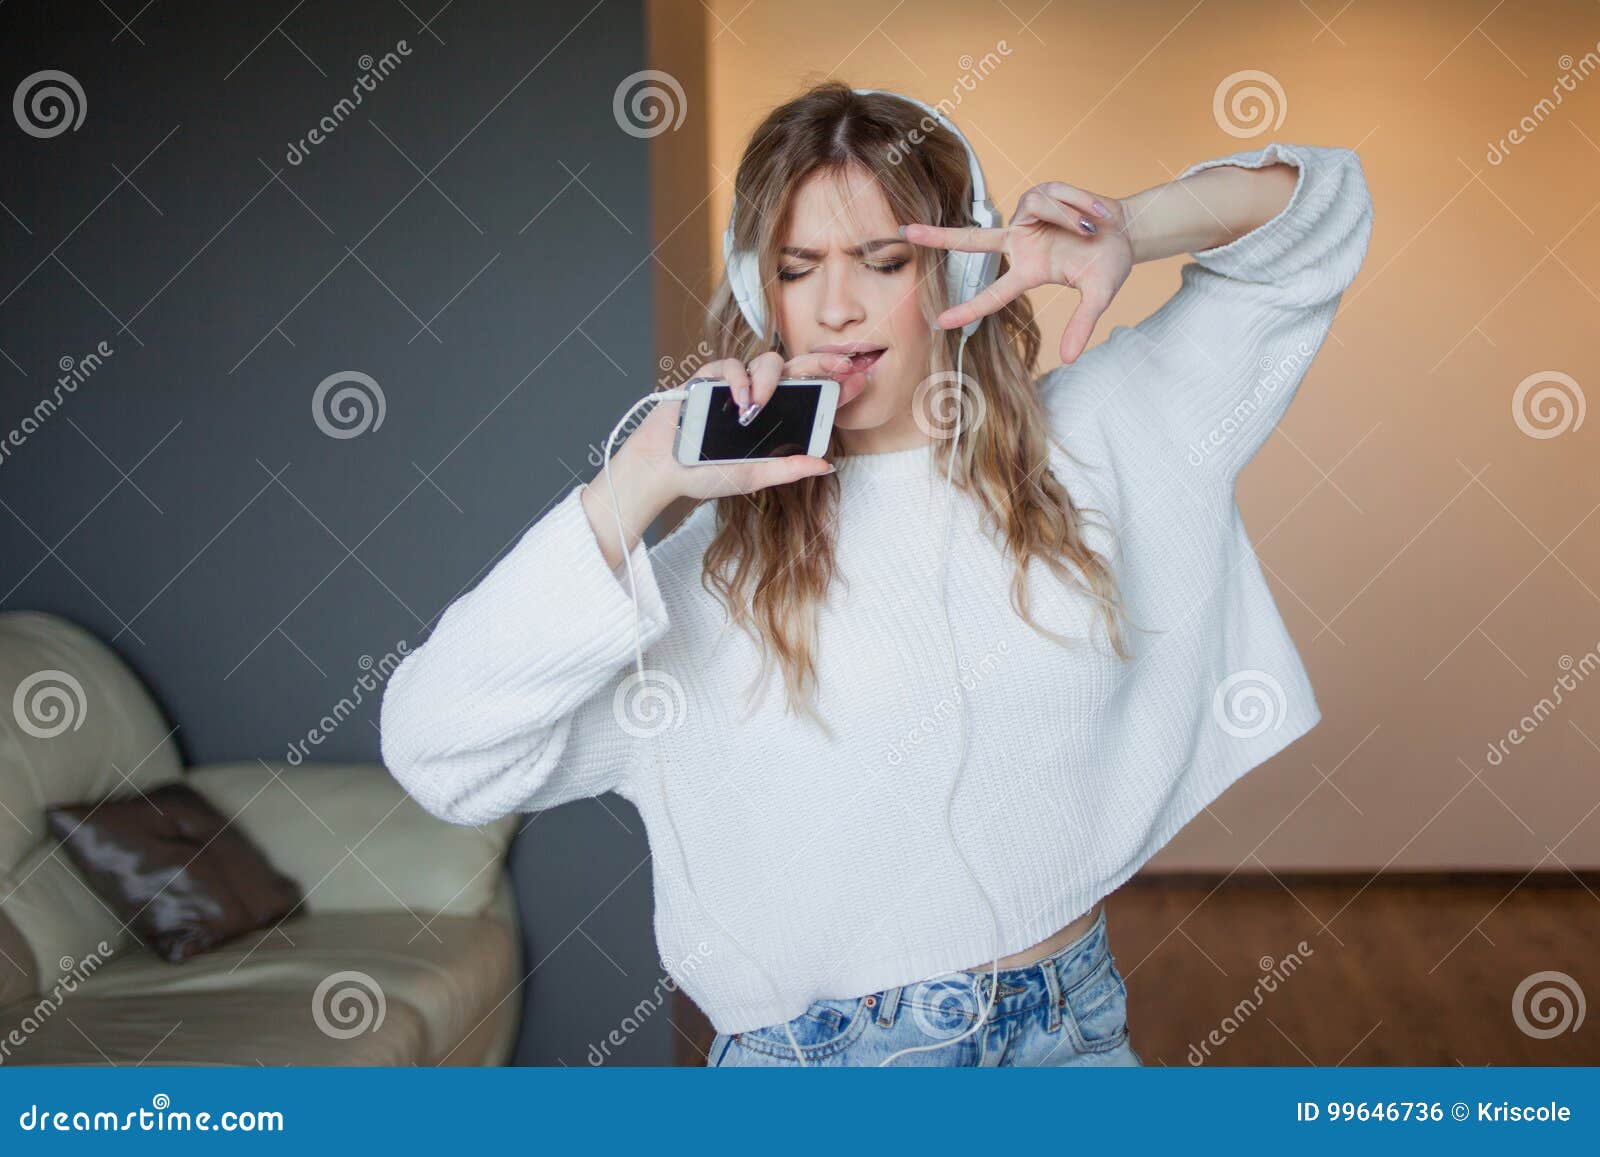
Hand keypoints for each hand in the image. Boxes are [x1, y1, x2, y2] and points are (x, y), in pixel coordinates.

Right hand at [601, 349, 855, 506]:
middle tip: (842, 367)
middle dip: (822, 363)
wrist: (662, 470)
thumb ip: (787, 468)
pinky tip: (740, 402)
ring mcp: (735, 384)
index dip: (835, 385)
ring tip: (759, 406)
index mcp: (775, 414)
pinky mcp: (709, 378)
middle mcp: (759, 394)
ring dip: (770, 380)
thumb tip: (826, 465)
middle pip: (797, 368)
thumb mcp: (753, 476)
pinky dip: (738, 382)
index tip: (860, 381)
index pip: (811, 392)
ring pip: (766, 363)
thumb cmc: (705, 472)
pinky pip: (730, 367)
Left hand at [902, 183, 1133, 363]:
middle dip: (939, 237)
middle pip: (972, 241)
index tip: (940, 323)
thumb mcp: (1099, 295)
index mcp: (1029, 272)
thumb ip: (1082, 325)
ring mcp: (1027, 218)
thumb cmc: (1110, 263)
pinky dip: (1079, 204)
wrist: (1129, 230)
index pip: (993, 295)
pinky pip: (1053, 196)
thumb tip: (1068, 359)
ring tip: (1095, 226)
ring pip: (1040, 209)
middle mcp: (1020, 244)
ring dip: (1074, 217)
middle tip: (906, 232)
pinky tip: (1095, 213)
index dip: (968, 309)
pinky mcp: (1039, 193)